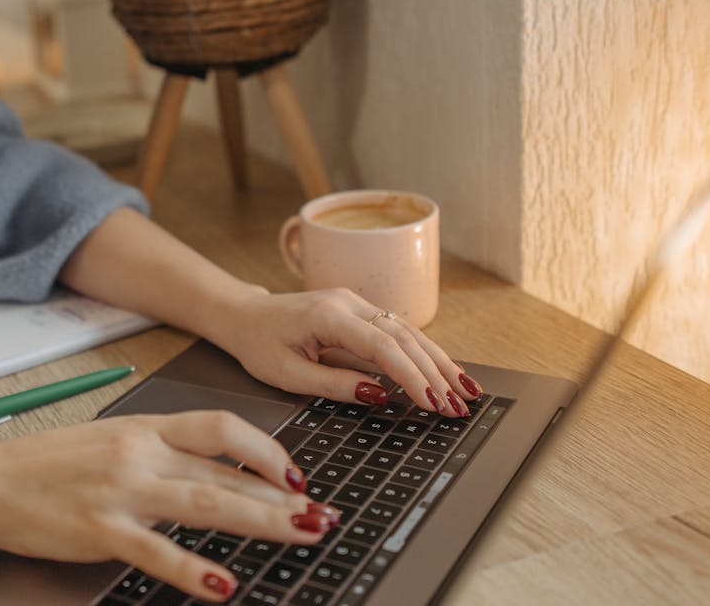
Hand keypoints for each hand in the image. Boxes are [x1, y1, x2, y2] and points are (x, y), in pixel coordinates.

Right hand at [0, 411, 337, 600]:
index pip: (222, 426)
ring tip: (303, 533)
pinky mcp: (100, 532)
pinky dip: (194, 570)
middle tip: (323, 514)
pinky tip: (224, 587)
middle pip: (227, 470)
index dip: (266, 449)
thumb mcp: (111, 440)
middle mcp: (141, 455)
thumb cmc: (48, 465)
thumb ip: (159, 451)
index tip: (295, 473)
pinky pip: (158, 552)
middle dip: (283, 495)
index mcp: (145, 428)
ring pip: (209, 503)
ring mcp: (122, 493)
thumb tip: (214, 470)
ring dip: (263, 520)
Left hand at [208, 287, 483, 416]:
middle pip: (404, 336)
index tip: (433, 403)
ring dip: (439, 362)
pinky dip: (424, 352)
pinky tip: (445, 371)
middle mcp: (348, 302)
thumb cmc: (258, 344)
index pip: (382, 346)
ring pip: (408, 331)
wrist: (243, 314)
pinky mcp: (360, 309)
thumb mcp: (286, 374)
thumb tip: (381, 395)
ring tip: (466, 392)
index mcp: (328, 315)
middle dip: (436, 373)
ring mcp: (356, 302)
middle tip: (459, 407)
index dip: (412, 376)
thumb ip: (333, 384)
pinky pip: (399, 330)